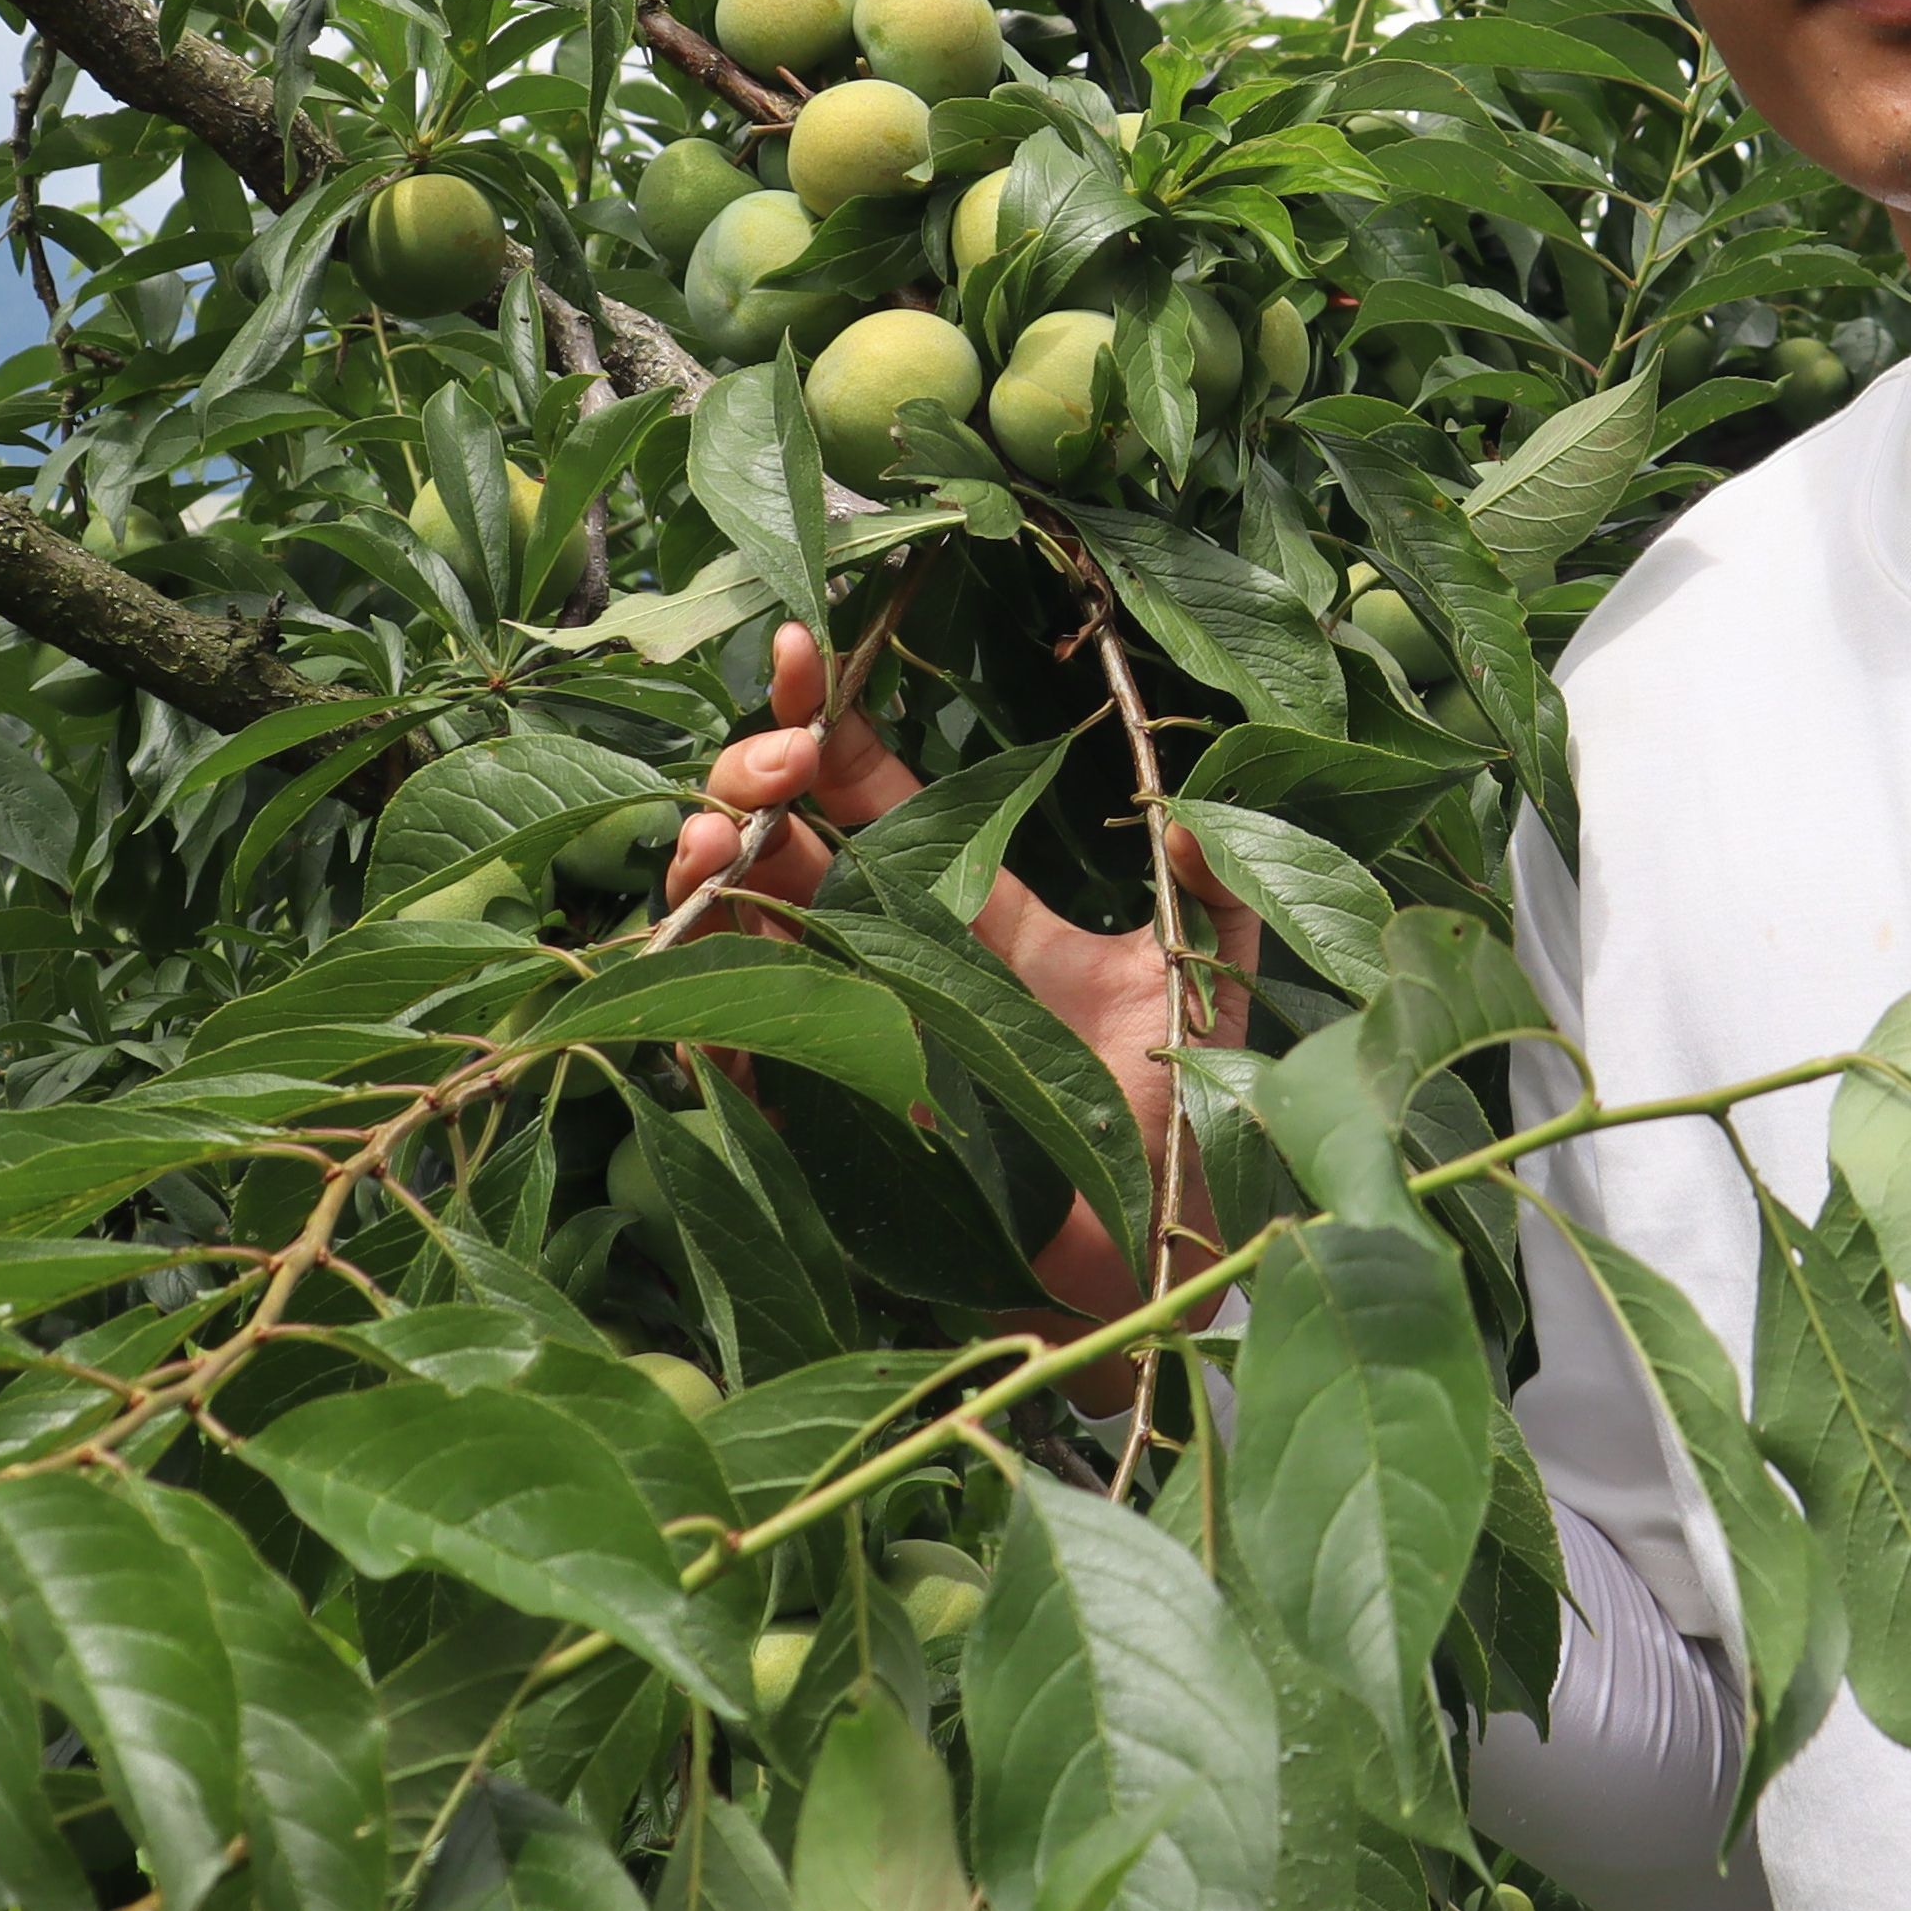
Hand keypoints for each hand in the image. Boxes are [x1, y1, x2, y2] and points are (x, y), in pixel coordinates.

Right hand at [667, 621, 1260, 1312]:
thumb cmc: (1184, 1124)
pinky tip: (694, 954)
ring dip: (708, 874)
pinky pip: (730, 1046)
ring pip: (738, 926)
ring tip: (713, 841)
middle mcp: (891, 952)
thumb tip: (1191, 820)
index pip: (874, 787)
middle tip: (770, 761)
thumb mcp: (1208, 988)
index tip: (801, 641)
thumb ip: (1216, 896)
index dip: (829, 710)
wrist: (1156, 1270)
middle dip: (754, 776)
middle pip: (785, 838)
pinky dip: (694, 997)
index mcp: (970, 904)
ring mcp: (845, 1026)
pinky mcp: (818, 1115)